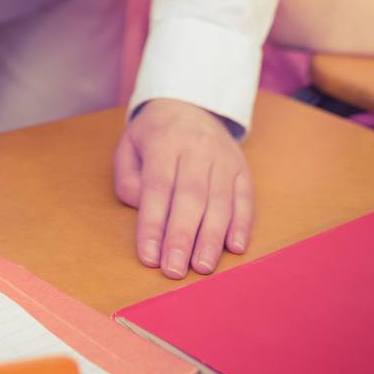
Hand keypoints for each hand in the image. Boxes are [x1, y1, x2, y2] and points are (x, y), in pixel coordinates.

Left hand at [113, 98, 252, 278]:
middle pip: (190, 196)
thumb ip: (128, 180)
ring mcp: (223, 157)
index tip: (149, 257)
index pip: (158, 187)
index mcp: (164, 142)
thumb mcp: (128, 146)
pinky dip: (242, 223)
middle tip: (175, 271)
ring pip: (220, 200)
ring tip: (202, 267)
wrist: (190, 102)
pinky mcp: (241, 167)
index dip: (153, 224)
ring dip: (212, 237)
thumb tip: (145, 212)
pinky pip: (245, 197)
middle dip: (182, 237)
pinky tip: (234, 247)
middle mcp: (196, 148)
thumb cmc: (154, 135)